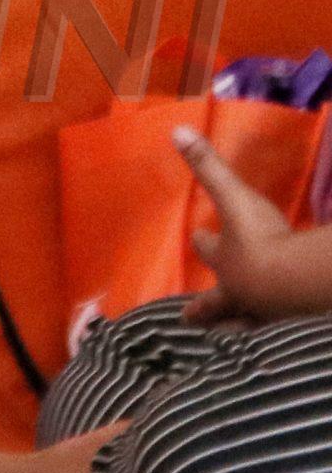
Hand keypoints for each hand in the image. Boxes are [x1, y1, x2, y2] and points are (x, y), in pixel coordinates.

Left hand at [175, 126, 295, 319]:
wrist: (297, 282)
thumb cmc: (261, 239)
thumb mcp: (234, 198)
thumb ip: (209, 167)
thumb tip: (176, 132)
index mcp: (226, 261)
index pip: (208, 248)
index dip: (203, 241)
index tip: (197, 237)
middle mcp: (239, 291)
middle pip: (215, 301)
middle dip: (203, 307)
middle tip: (188, 317)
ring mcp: (265, 313)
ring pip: (241, 324)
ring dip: (231, 327)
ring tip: (225, 335)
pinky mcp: (291, 327)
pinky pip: (279, 334)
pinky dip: (275, 336)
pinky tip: (278, 340)